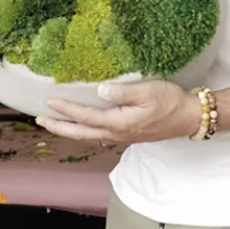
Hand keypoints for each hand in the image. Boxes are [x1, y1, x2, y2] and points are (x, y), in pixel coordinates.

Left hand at [38, 79, 199, 144]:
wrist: (188, 118)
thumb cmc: (170, 103)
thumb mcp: (147, 92)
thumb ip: (122, 93)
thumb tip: (100, 91)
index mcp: (118, 123)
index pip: (85, 117)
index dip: (66, 109)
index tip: (50, 101)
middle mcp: (117, 134)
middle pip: (81, 134)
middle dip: (59, 128)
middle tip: (41, 121)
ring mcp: (122, 136)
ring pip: (89, 137)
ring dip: (70, 131)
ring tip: (55, 124)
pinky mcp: (128, 134)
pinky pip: (99, 136)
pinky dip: (84, 132)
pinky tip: (83, 126)